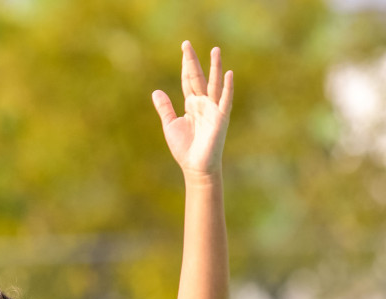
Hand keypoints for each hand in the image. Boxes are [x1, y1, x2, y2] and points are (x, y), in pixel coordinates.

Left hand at [151, 41, 233, 178]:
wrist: (196, 167)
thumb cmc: (185, 148)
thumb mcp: (170, 125)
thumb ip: (165, 108)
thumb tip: (156, 92)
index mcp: (192, 104)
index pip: (188, 80)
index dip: (185, 65)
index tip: (184, 48)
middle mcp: (203, 103)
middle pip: (197, 77)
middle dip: (192, 61)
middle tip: (186, 44)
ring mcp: (213, 109)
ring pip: (213, 83)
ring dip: (215, 67)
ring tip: (215, 50)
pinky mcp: (221, 118)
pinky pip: (225, 100)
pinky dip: (228, 87)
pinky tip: (229, 74)